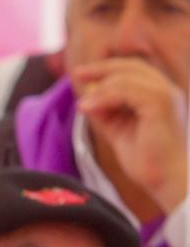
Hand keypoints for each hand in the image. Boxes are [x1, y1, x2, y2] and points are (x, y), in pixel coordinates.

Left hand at [73, 59, 189, 212]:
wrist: (165, 179)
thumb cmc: (146, 159)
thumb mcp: (119, 129)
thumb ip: (106, 111)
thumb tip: (85, 97)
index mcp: (161, 95)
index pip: (134, 70)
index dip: (107, 68)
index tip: (82, 73)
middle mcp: (168, 90)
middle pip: (131, 66)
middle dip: (101, 68)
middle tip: (77, 74)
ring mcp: (167, 96)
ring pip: (127, 77)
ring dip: (100, 88)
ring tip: (82, 105)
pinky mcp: (160, 105)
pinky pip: (127, 91)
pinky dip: (104, 97)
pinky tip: (88, 108)